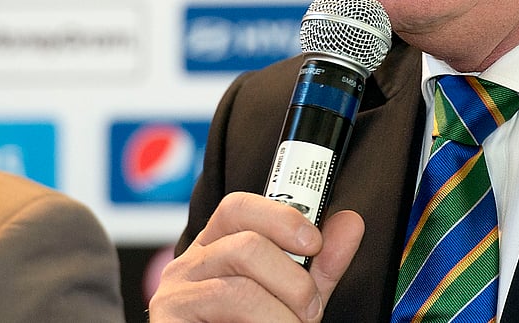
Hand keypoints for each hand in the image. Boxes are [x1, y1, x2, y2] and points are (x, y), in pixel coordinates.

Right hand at [148, 192, 364, 321]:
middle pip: (246, 242)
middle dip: (293, 280)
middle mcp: (191, 263)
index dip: (282, 217)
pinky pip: (224, 303)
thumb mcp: (293, 299)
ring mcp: (175, 291)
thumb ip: (319, 266)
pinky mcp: (168, 317)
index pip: (239, 207)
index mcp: (218, 248)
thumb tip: (350, 223)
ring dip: (282, 312)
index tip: (314, 242)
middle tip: (310, 310)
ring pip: (240, 282)